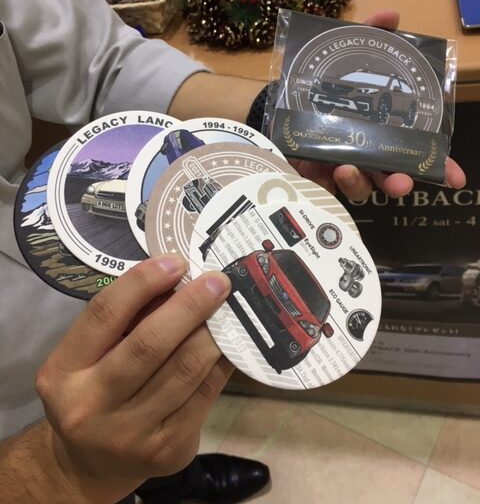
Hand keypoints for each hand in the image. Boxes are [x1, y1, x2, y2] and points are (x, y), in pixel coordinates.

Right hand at [35, 255, 232, 503]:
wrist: (92, 463)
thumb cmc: (94, 391)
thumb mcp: (90, 355)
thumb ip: (125, 320)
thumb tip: (178, 279)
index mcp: (63, 371)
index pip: (104, 314)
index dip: (142, 282)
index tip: (176, 261)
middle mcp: (91, 405)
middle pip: (149, 344)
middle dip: (190, 306)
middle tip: (218, 281)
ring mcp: (130, 433)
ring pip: (185, 369)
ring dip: (213, 332)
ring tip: (229, 308)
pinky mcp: (167, 450)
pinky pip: (204, 394)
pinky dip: (221, 363)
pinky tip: (229, 343)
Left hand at [290, 9, 465, 200]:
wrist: (283, 96)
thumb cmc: (325, 81)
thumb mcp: (345, 54)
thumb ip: (368, 34)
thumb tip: (391, 15)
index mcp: (383, 131)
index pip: (415, 154)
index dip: (437, 166)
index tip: (455, 177)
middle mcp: (366, 153)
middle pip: (389, 177)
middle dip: (399, 182)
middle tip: (400, 181)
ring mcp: (339, 166)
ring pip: (358, 187)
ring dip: (359, 182)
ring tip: (347, 167)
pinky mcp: (313, 174)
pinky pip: (324, 188)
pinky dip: (326, 181)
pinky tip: (325, 169)